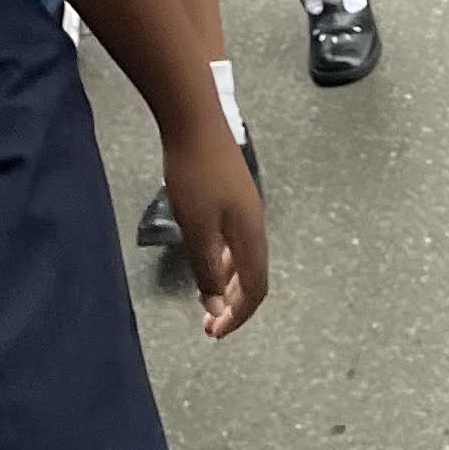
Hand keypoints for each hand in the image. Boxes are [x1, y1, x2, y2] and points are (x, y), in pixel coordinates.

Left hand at [160, 118, 268, 338]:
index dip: (237, 315)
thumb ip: (207, 267)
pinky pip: (234, 239)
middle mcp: (254, 224)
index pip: (255, 290)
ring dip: (227, 281)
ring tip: (206, 296)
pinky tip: (205, 256)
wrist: (193, 117)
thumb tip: (217, 305)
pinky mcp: (231, 191)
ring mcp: (244, 206)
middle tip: (209, 323)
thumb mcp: (196, 226)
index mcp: (251, 235)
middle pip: (253, 276)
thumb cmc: (193, 172)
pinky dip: (222, 259)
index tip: (215, 332)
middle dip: (233, 303)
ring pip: (243, 257)